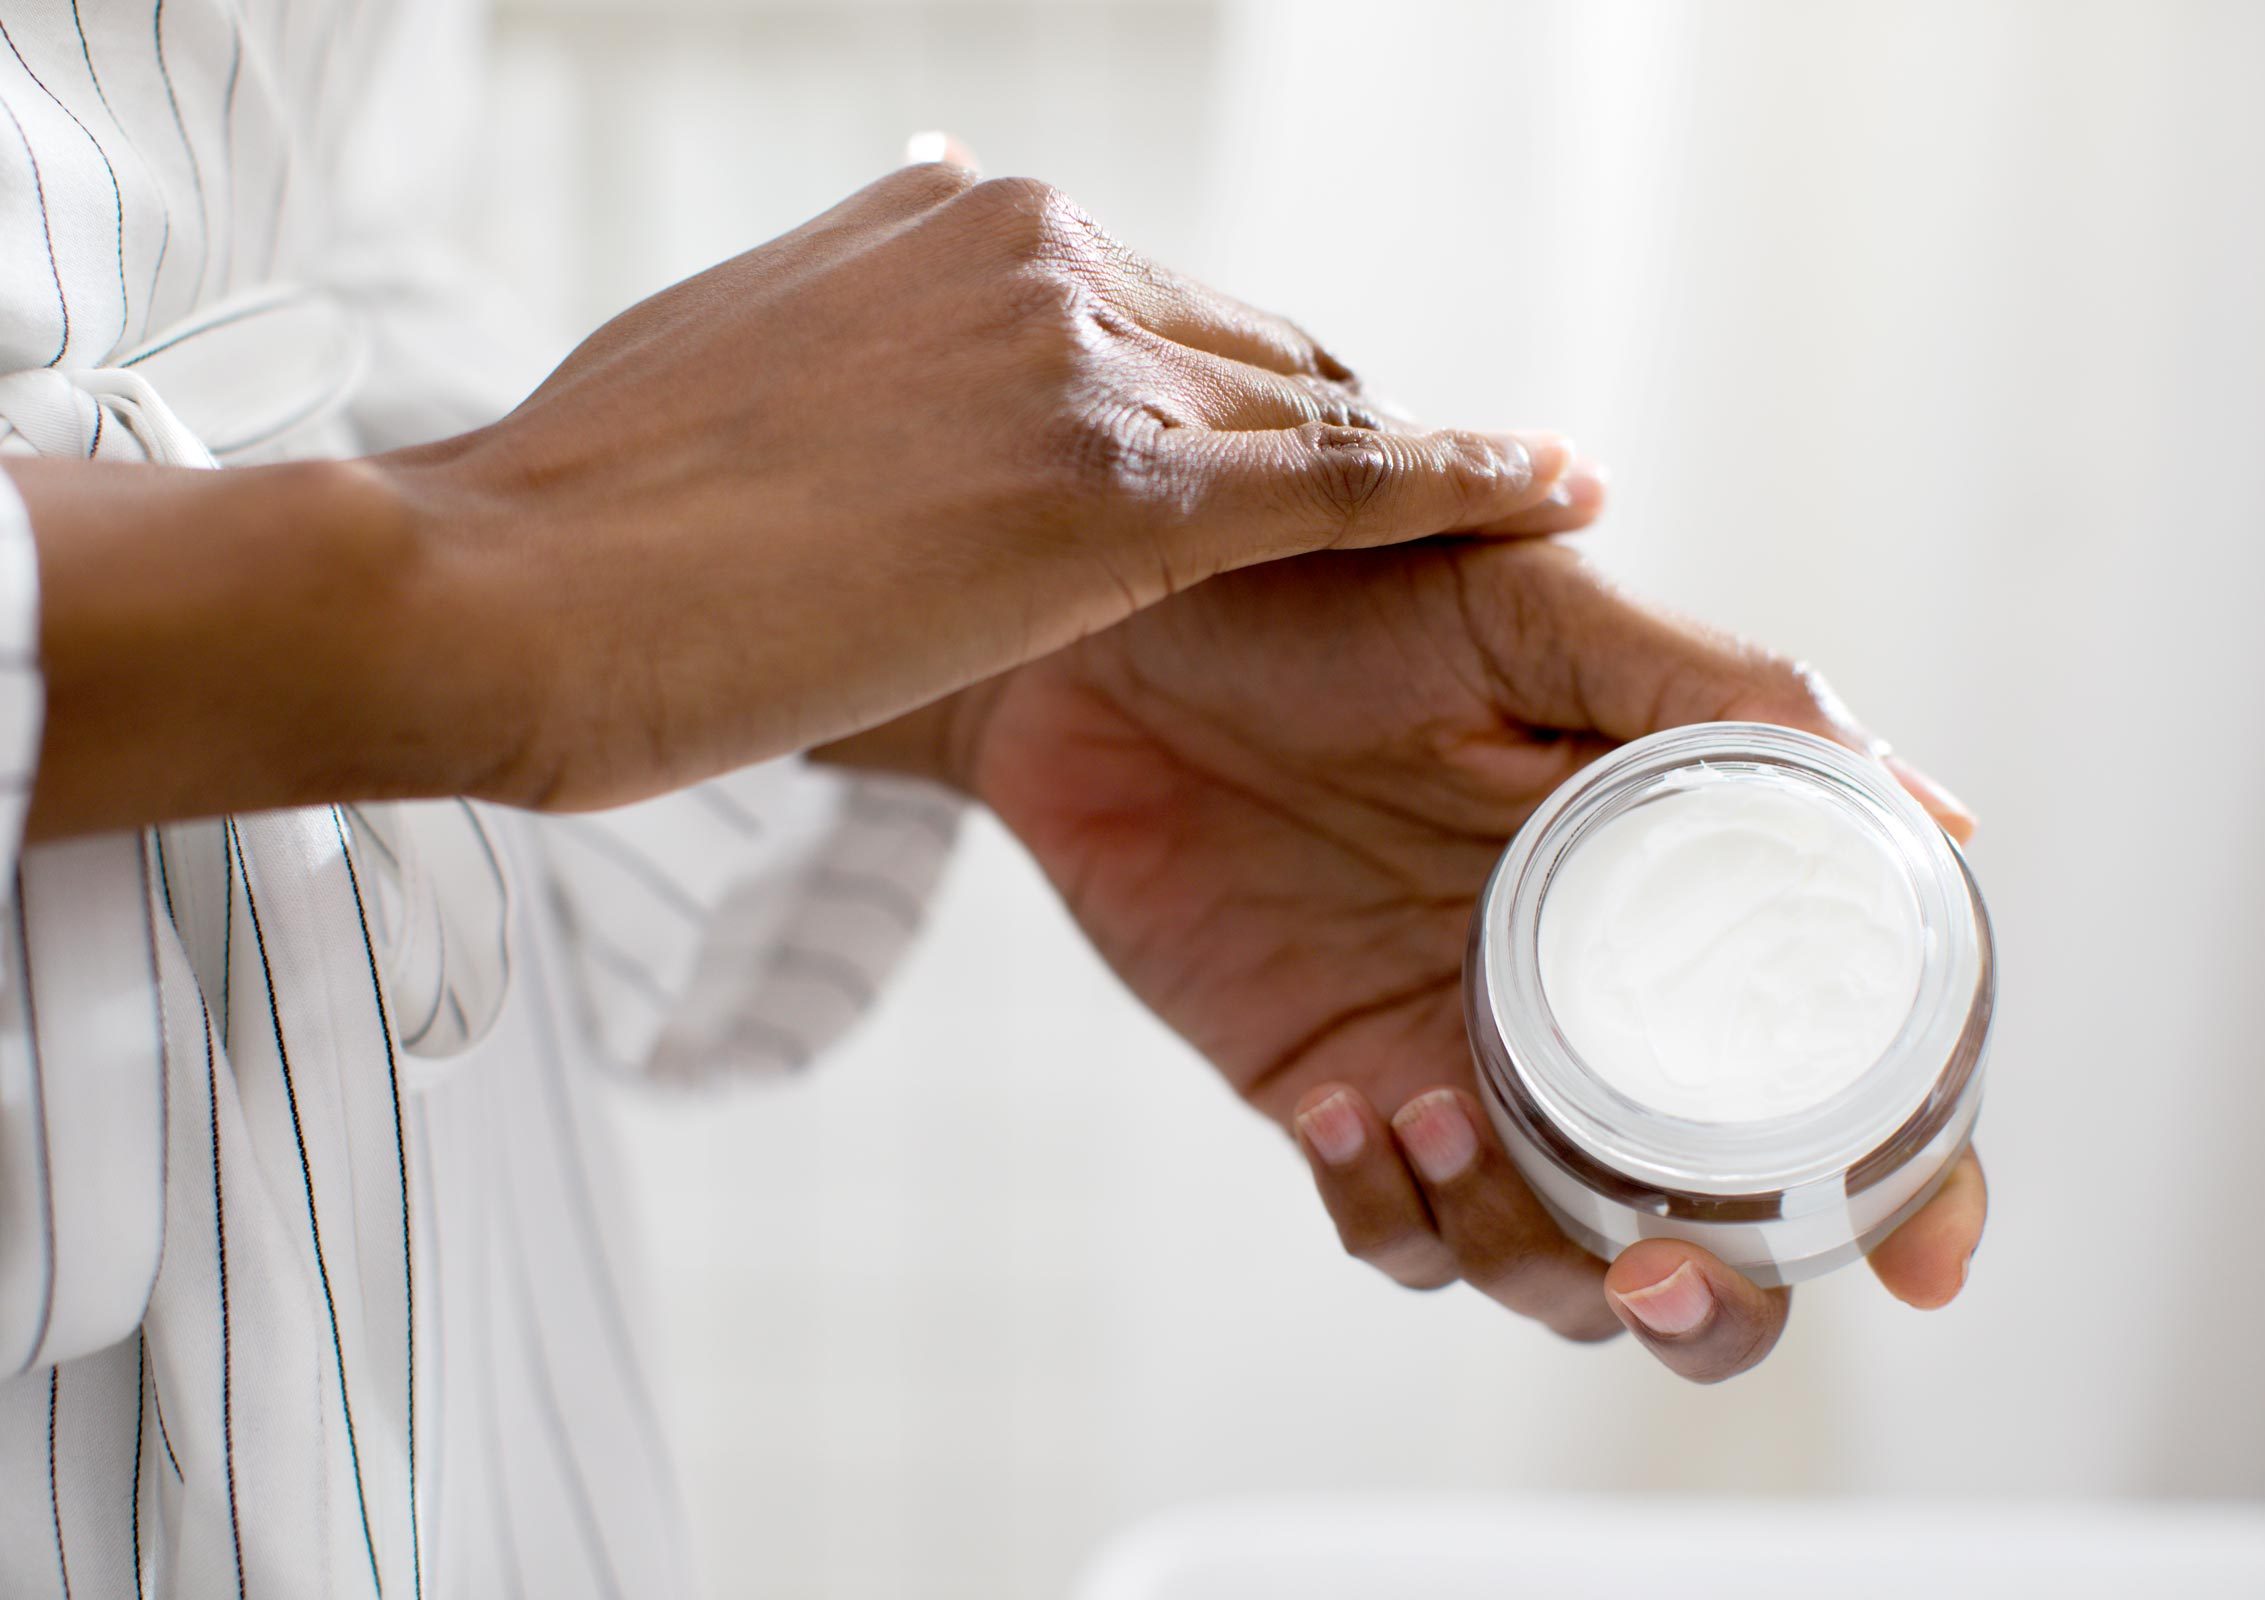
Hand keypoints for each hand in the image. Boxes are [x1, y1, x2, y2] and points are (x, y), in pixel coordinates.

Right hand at [375, 162, 1599, 813]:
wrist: (504, 589)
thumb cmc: (586, 504)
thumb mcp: (732, 331)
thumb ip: (865, 267)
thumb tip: (946, 178)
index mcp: (959, 219)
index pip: (1167, 308)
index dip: (1249, 391)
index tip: (1308, 438)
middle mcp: (1040, 253)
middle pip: (1261, 352)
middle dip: (1340, 433)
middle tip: (1439, 501)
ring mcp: (1082, 361)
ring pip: (1311, 411)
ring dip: (1419, 464)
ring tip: (1537, 502)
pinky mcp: (1112, 489)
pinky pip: (1346, 483)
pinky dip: (1466, 479)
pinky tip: (1559, 489)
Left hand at [876, 539, 1983, 1381]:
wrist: (1096, 636)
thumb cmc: (1319, 598)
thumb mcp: (1529, 614)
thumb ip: (1720, 700)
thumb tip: (1938, 816)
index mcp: (1672, 900)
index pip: (1832, 1079)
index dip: (1902, 1187)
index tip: (1924, 1263)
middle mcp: (1587, 1007)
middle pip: (1714, 1234)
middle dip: (1717, 1302)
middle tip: (1659, 1267)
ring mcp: (1462, 1062)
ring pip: (1555, 1265)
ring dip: (1521, 1242)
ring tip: (1429, 1100)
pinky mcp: (1334, 1095)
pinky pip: (1393, 1231)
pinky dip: (1380, 1205)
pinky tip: (1334, 1100)